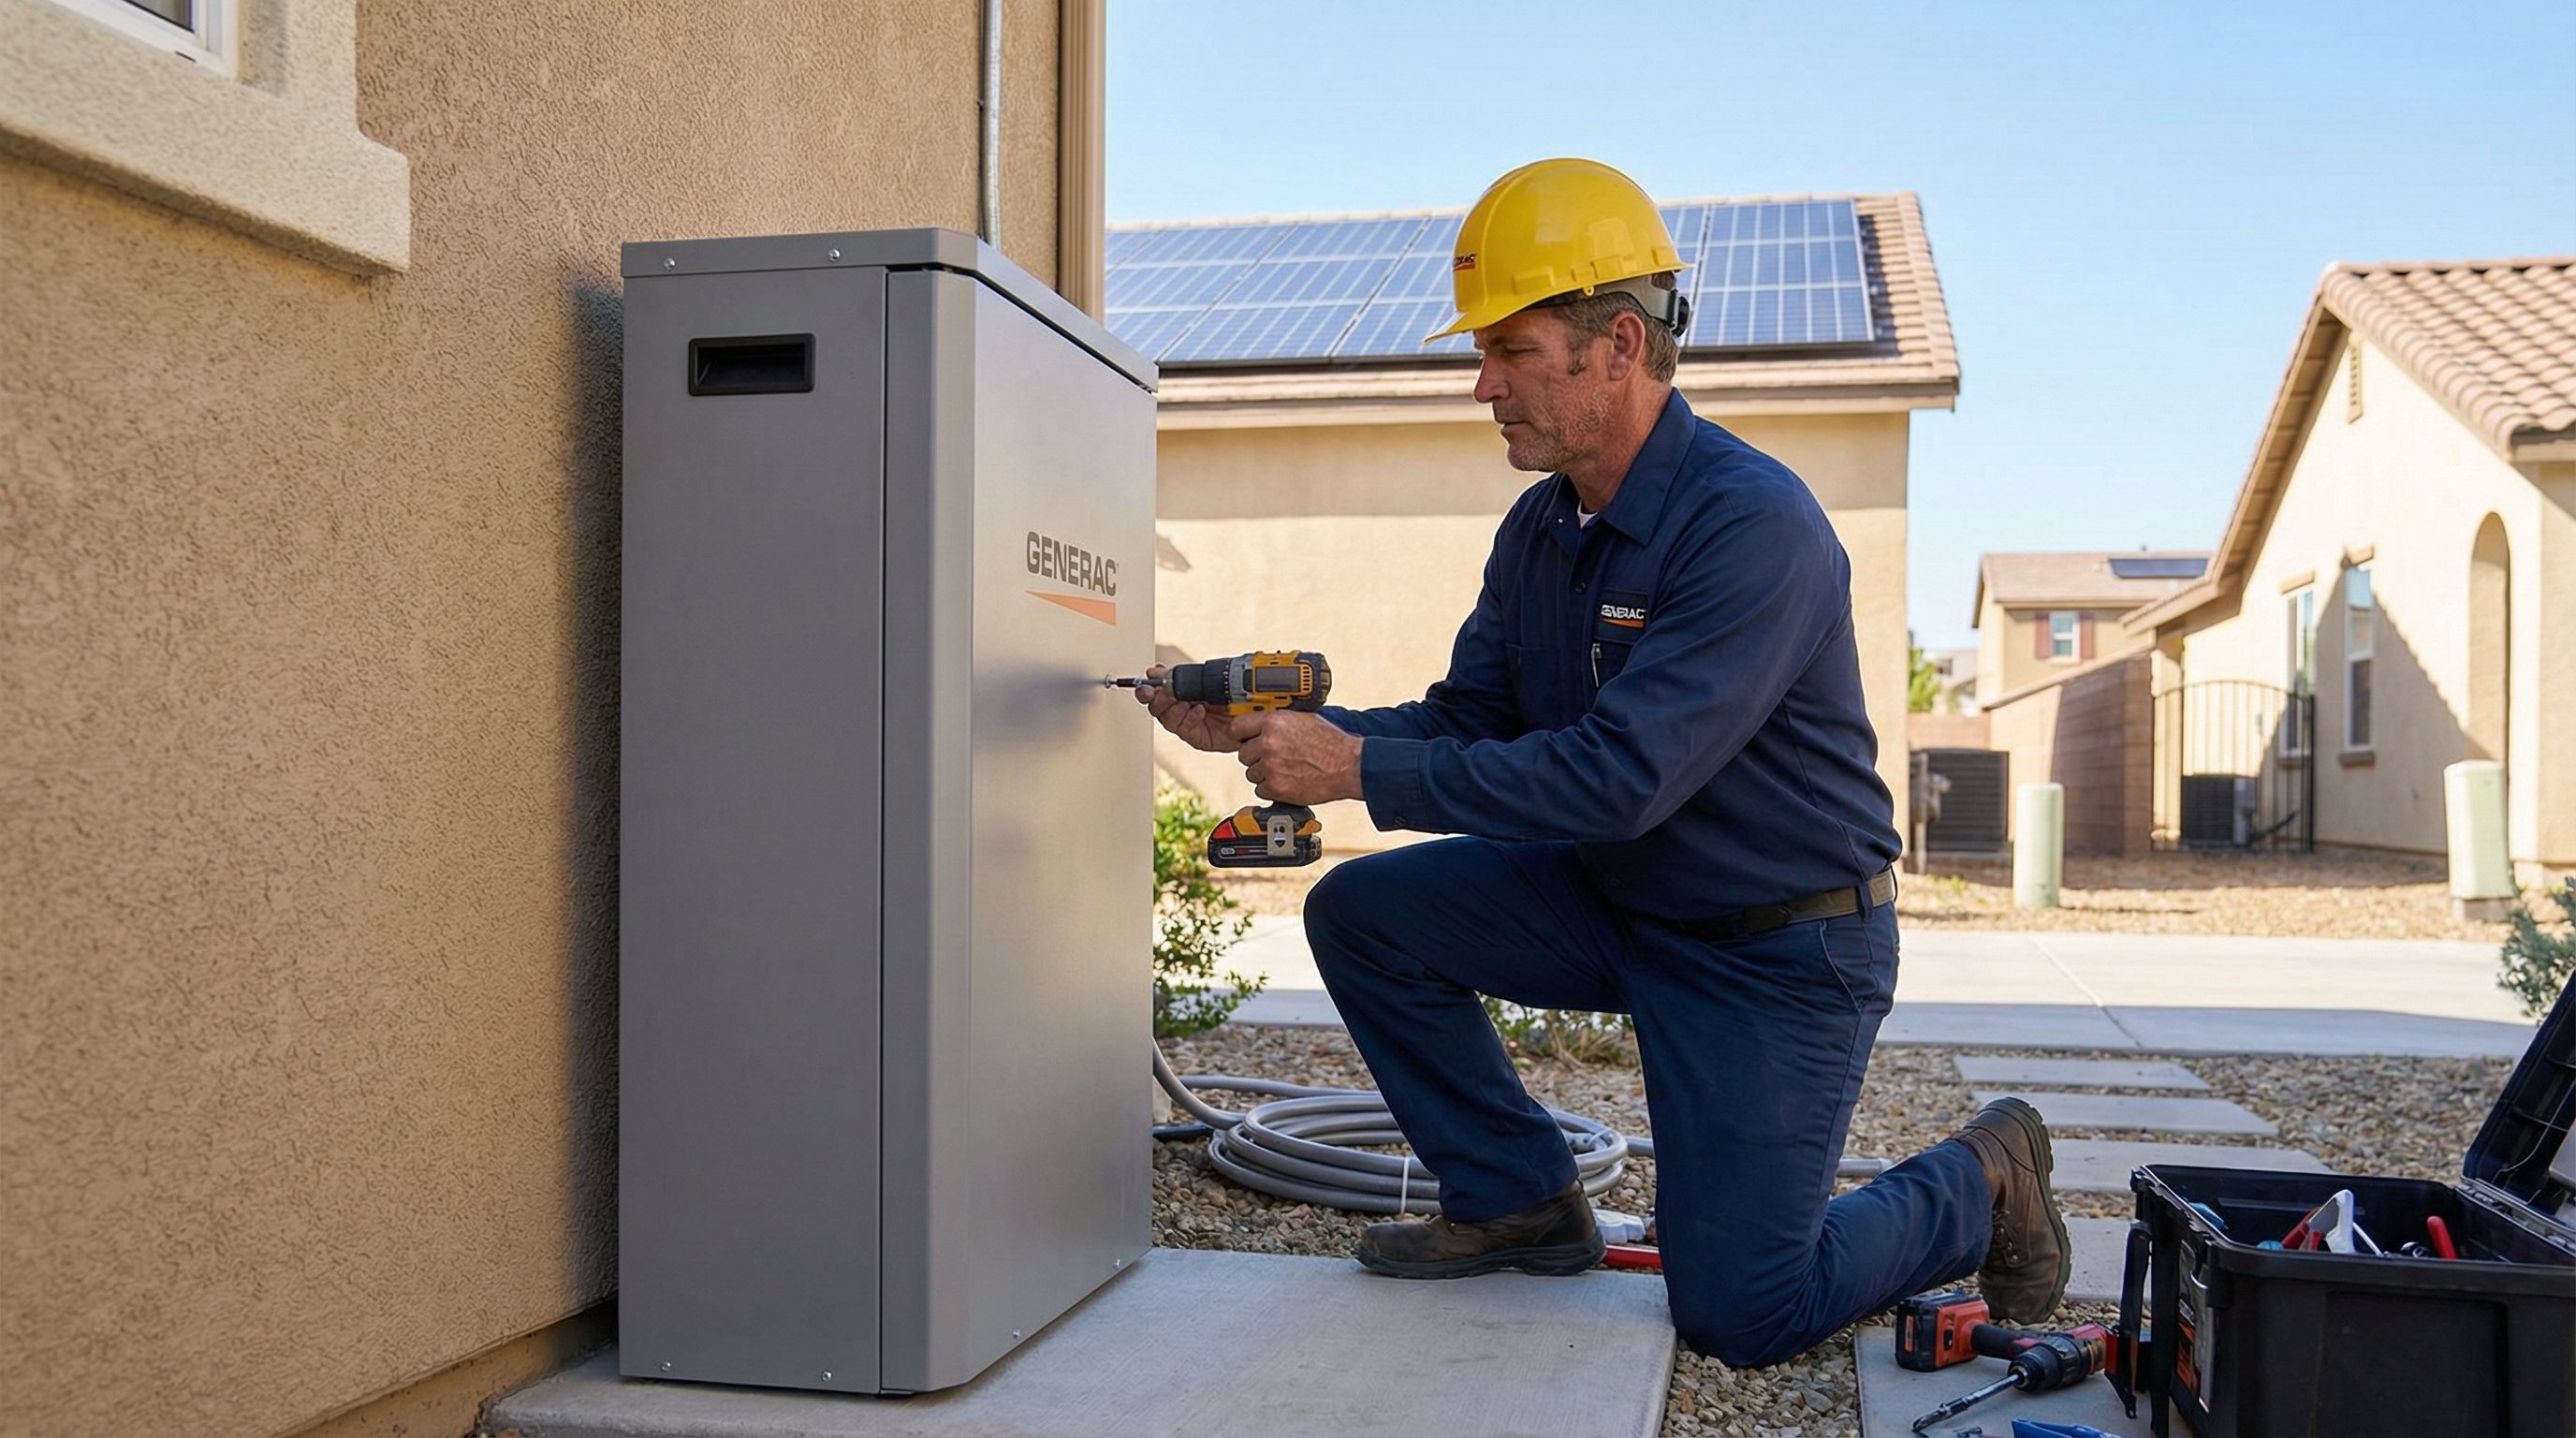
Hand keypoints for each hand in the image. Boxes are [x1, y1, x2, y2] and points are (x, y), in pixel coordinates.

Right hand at [1134, 664, 1239, 753]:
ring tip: (1184, 701)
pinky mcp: (1196, 738)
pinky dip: (1190, 717)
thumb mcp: (1215, 681)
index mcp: (1183, 693)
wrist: (1256, 716)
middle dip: (1154, 697)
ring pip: (1167, 718)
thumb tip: (1167, 669)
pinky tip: (1199, 710)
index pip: (1159, 688)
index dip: (1152, 682)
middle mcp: (1182, 709)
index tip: (1152, 674)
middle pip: (1156, 705)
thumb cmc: (1236, 697)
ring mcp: (1188, 724)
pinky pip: (1184, 729)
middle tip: (1158, 691)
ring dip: (1172, 707)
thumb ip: (1190, 675)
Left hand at [1230, 711, 1363, 804]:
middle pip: (1243, 754)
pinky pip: (1260, 789)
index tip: (1245, 740)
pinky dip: (1272, 789)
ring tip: (1287, 770)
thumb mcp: (1303, 720)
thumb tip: (1259, 726)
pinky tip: (1289, 781)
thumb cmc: (1332, 743)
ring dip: (1264, 774)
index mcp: (1274, 722)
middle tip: (1275, 758)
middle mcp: (1269, 743)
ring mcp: (1271, 766)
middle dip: (1256, 757)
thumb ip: (1278, 722)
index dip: (1241, 735)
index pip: (1237, 727)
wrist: (1350, 765)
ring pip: (1251, 773)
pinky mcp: (1276, 787)